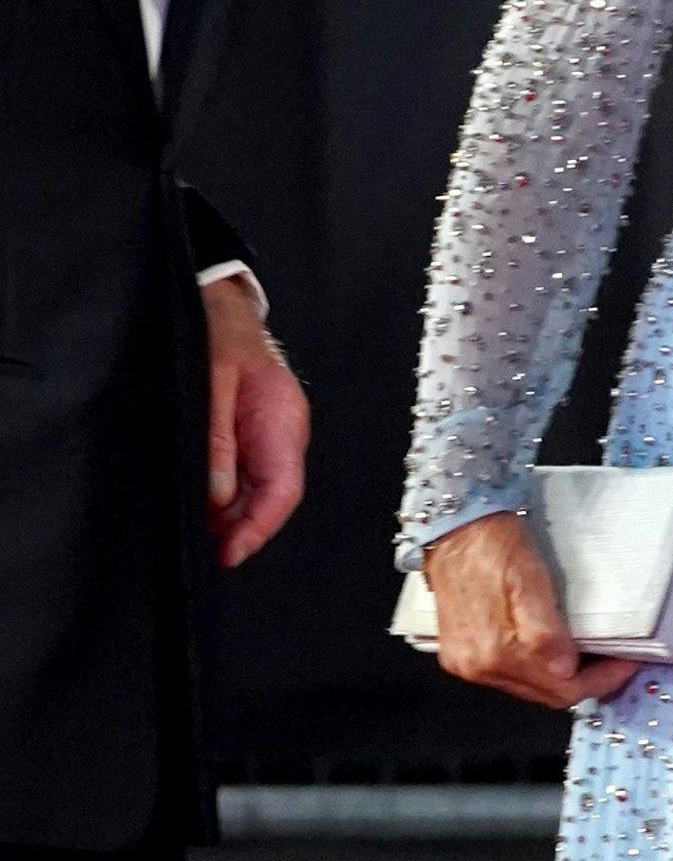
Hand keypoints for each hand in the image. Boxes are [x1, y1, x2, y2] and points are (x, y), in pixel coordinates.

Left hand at [204, 274, 309, 567]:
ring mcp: (273, 434)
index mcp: (283, 419)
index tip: (230, 554)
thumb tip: (218, 497)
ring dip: (232, 514)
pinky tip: (204, 505)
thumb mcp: (210, 386)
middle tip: (206, 549)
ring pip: (261, 491)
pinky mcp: (257, 434)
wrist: (220, 306)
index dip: (258, 529)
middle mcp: (285, 432)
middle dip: (242, 528)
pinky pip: (249, 475)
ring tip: (199, 531)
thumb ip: (216, 443)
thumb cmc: (217, 335)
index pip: (283, 491)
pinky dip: (228, 496)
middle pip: (273, 497)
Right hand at [423, 509, 641, 709]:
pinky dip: (538, 669)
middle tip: (616, 659)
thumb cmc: (495, 544)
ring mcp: (466, 664)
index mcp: (495, 653)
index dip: (601, 680)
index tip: (628, 661)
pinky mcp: (460, 654)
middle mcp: (478, 668)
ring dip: (562, 678)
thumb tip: (565, 670)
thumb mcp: (529, 579)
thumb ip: (544, 631)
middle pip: (546, 695)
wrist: (454, 524)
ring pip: (529, 687)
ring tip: (592, 655)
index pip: (562, 690)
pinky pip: (510, 675)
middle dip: (586, 682)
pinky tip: (555, 651)